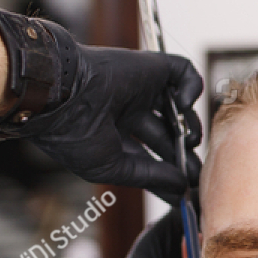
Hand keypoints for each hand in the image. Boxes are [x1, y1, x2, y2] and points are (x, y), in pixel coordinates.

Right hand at [0, 7, 202, 204]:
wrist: (60, 93)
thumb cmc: (73, 133)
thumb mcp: (112, 167)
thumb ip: (149, 176)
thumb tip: (179, 186)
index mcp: (113, 133)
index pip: (149, 155)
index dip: (168, 172)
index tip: (184, 191)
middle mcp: (128, 110)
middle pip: (166, 134)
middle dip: (183, 154)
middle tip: (196, 171)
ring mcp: (140, 88)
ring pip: (178, 106)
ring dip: (191, 124)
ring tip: (190, 139)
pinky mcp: (150, 67)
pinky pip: (183, 71)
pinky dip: (193, 86)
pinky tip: (184, 104)